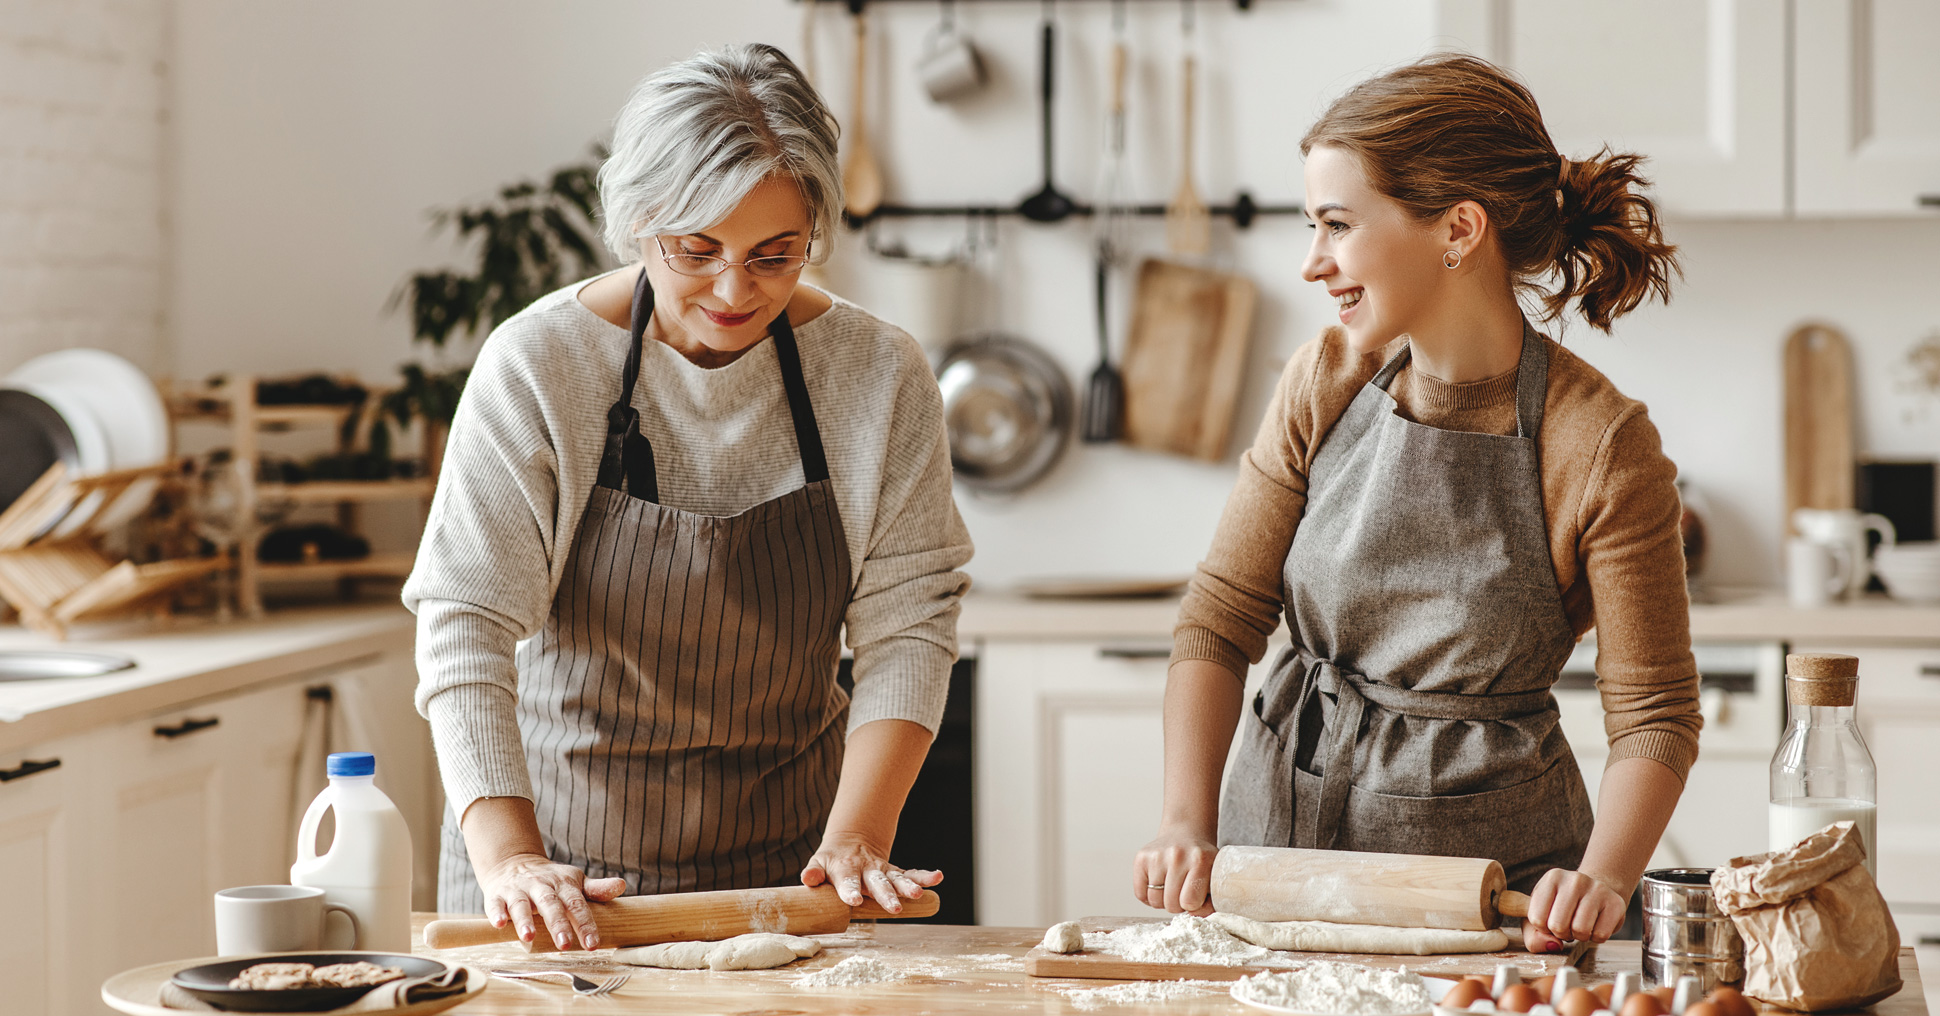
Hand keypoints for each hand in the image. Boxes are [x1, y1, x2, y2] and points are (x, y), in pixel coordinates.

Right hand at [476, 851, 626, 950]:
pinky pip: (495, 904)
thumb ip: (596, 889)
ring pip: (521, 904)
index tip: (593, 944)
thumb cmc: (550, 881)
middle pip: (551, 905)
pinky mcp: (497, 895)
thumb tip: (622, 885)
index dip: (585, 924)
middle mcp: (541, 886)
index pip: (577, 904)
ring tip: (528, 937)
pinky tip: (499, 924)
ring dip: (524, 920)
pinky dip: (496, 913)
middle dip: (558, 925)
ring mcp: (518, 890)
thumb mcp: (574, 881)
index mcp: (563, 885)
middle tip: (565, 945)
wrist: (514, 862)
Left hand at [801, 830, 941, 913]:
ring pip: (896, 879)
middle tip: (895, 908)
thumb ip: (814, 871)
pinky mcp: (894, 873)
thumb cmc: (831, 860)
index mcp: (845, 869)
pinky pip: (911, 874)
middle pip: (877, 883)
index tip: (853, 901)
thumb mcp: (819, 862)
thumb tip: (807, 878)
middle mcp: (866, 870)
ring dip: (908, 886)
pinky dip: (925, 876)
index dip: (850, 890)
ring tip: (918, 894)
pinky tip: (938, 877)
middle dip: (886, 895)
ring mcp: (882, 871)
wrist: (850, 841)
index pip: (847, 881)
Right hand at [1132, 826, 1217, 915]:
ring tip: (1171, 888)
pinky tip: (1159, 884)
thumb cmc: (1202, 861)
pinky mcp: (1141, 857)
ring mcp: (1157, 855)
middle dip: (1178, 904)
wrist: (1185, 834)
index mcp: (1200, 860)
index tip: (1196, 896)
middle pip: (1171, 904)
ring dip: (1163, 901)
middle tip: (1183, 891)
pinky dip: (1148, 896)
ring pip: (1154, 901)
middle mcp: (1177, 855)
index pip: (1189, 902)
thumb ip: (1212, 900)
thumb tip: (1196, 916)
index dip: (1193, 905)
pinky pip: (1140, 894)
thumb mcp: (1215, 877)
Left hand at [1522, 868, 1627, 950]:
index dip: (1544, 929)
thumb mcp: (1542, 912)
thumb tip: (1552, 945)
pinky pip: (1601, 935)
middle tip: (1568, 925)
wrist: (1597, 893)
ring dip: (1579, 936)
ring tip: (1580, 924)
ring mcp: (1597, 889)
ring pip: (1580, 930)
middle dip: (1561, 934)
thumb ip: (1535, 934)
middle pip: (1558, 925)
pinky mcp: (1616, 903)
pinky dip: (1596, 937)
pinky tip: (1595, 924)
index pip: (1537, 918)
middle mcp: (1575, 880)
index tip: (1550, 921)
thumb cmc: (1564, 906)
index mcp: (1552, 878)